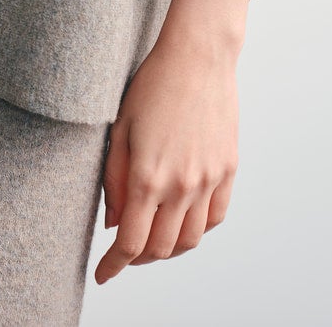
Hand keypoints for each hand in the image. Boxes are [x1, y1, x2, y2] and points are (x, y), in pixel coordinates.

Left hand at [93, 27, 240, 285]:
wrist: (198, 55)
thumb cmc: (152, 84)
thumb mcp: (119, 128)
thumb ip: (113, 180)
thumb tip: (113, 223)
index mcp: (147, 176)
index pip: (130, 243)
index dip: (114, 266)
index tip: (103, 274)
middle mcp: (181, 185)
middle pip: (160, 248)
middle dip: (139, 259)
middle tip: (125, 253)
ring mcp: (209, 180)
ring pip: (190, 240)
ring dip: (168, 249)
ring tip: (153, 239)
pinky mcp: (228, 170)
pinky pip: (215, 217)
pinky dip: (198, 229)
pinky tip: (183, 220)